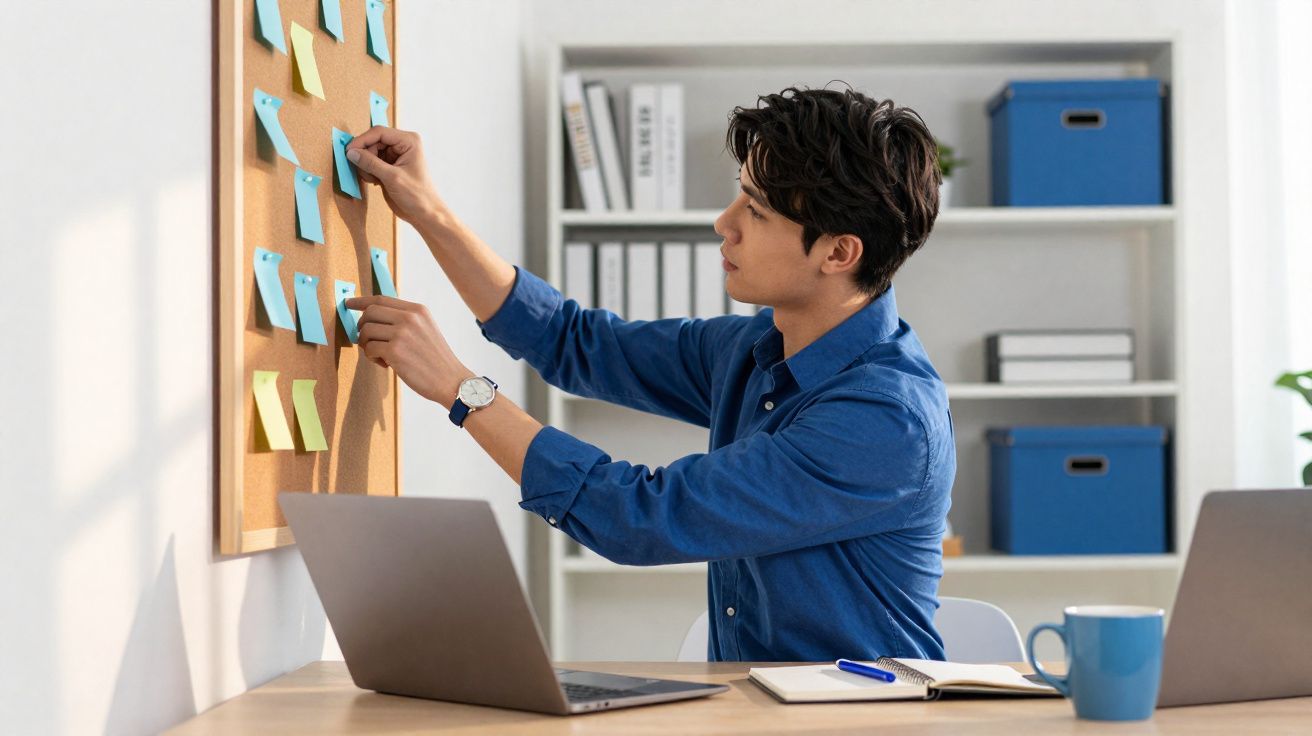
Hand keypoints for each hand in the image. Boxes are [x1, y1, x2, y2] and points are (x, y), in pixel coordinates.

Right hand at [345, 127, 444, 224]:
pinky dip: (368, 171)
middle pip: (373, 142)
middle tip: (365, 172)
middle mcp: (402, 144)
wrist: (424, 213)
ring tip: (373, 179)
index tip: (349, 151)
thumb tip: (351, 152)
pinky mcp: (389, 166)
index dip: (362, 140)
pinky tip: (375, 182)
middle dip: (365, 156)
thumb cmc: (417, 195)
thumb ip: (370, 163)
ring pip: (370, 152)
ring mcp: (395, 155)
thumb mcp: (392, 177)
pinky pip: (371, 162)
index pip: (379, 132)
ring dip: (366, 166)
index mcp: (408, 141)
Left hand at [345, 295, 469, 408]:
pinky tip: (386, 364)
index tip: (348, 303)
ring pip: (366, 331)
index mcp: (417, 310)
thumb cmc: (435, 359)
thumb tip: (371, 318)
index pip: (381, 299)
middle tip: (367, 340)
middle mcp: (410, 318)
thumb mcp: (425, 329)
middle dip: (362, 326)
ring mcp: (402, 334)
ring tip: (381, 356)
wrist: (451, 380)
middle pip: (369, 313)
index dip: (361, 301)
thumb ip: (403, 320)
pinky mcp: (395, 351)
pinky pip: (369, 349)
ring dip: (367, 345)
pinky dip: (372, 358)